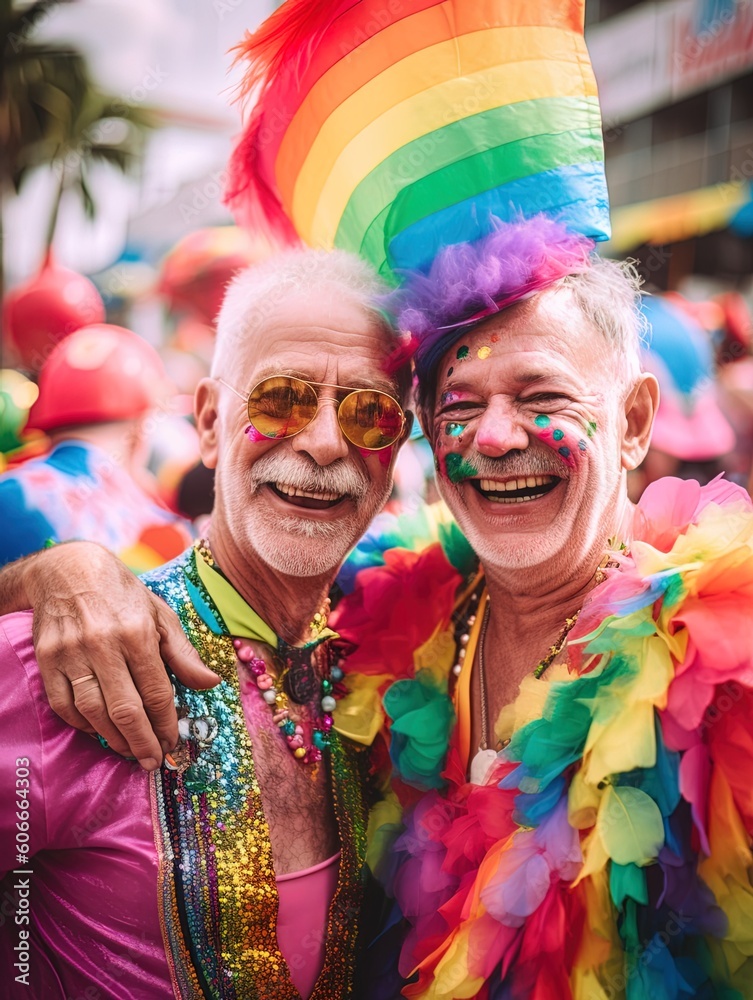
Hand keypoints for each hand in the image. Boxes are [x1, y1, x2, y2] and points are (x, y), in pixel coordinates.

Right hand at [21, 542, 218, 769]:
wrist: (68, 570)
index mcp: (137, 632)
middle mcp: (103, 644)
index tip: (172, 742)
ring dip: (113, 739)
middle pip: (125, 708)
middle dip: (142, 742)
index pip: (156, 691)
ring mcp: (71, 653)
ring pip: (93, 712)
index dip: (166, 723)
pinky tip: (99, 730)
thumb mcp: (160, 615)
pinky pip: (64, 705)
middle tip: (153, 761)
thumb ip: (183, 653)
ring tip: (130, 751)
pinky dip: (82, 724)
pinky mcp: (47, 660)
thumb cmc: (122, 594)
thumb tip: (211, 683)